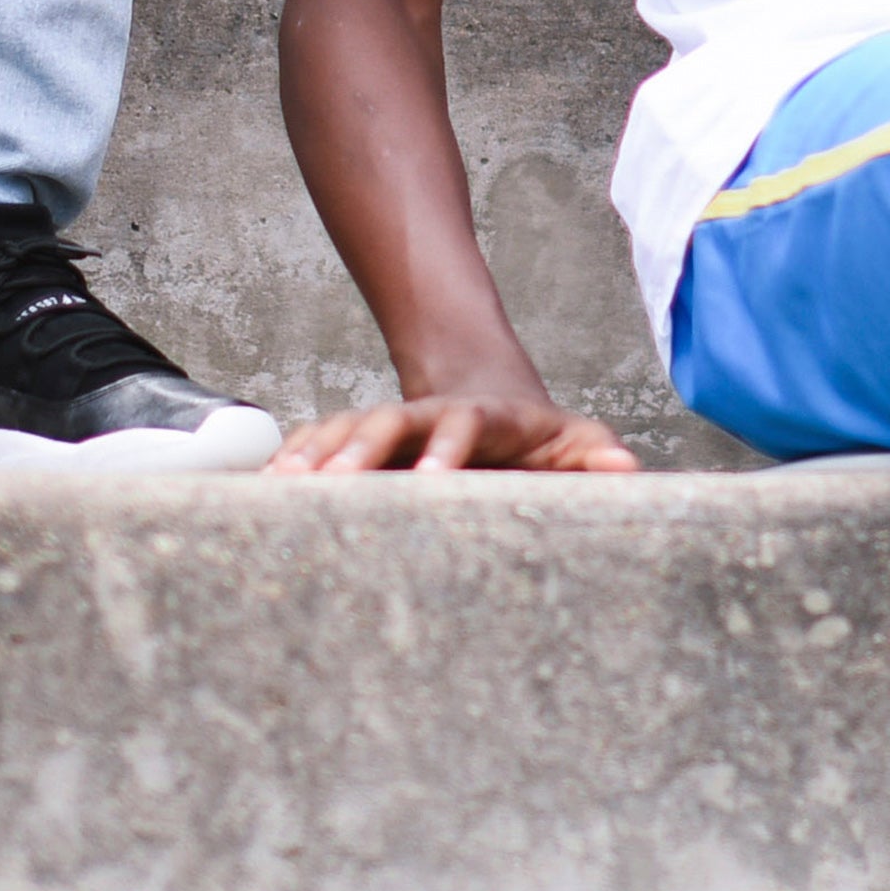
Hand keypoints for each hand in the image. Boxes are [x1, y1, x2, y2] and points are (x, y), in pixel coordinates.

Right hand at [268, 389, 638, 474]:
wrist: (487, 399)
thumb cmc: (533, 439)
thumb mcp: (571, 442)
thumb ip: (595, 455)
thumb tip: (628, 467)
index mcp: (479, 420)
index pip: (461, 425)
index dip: (446, 448)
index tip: (434, 479)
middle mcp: (426, 417)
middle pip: (389, 422)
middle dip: (361, 450)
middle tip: (334, 485)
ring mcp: (389, 426)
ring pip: (345, 429)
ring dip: (316, 454)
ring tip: (283, 486)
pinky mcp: (358, 443)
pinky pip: (318, 445)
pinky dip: (291, 462)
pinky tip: (261, 492)